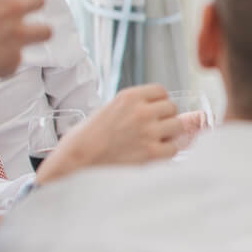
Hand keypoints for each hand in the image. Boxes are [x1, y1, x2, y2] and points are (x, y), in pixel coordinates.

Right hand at [34, 85, 181, 183]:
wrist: (75, 160)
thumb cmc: (86, 137)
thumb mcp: (109, 109)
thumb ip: (133, 107)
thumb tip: (159, 110)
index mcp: (129, 97)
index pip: (161, 91)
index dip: (158, 102)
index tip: (152, 111)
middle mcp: (141, 111)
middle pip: (172, 108)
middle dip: (164, 118)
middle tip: (151, 129)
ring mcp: (148, 131)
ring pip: (177, 126)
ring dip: (168, 134)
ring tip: (152, 141)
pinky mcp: (151, 153)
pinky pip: (174, 148)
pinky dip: (166, 152)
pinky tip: (153, 154)